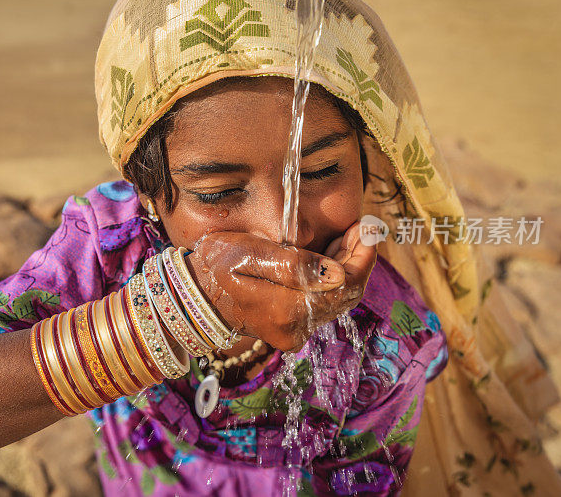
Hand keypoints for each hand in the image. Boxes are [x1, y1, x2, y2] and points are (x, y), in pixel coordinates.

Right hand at [185, 222, 375, 351]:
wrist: (194, 295)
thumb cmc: (216, 266)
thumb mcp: (249, 253)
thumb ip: (292, 263)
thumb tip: (337, 272)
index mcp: (286, 309)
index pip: (345, 285)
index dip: (363, 256)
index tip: (366, 228)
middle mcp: (295, 328)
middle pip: (346, 294)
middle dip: (358, 260)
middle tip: (360, 229)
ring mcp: (293, 332)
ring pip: (337, 300)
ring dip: (347, 269)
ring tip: (347, 238)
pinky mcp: (290, 330)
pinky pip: (323, 305)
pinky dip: (332, 281)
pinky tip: (329, 258)